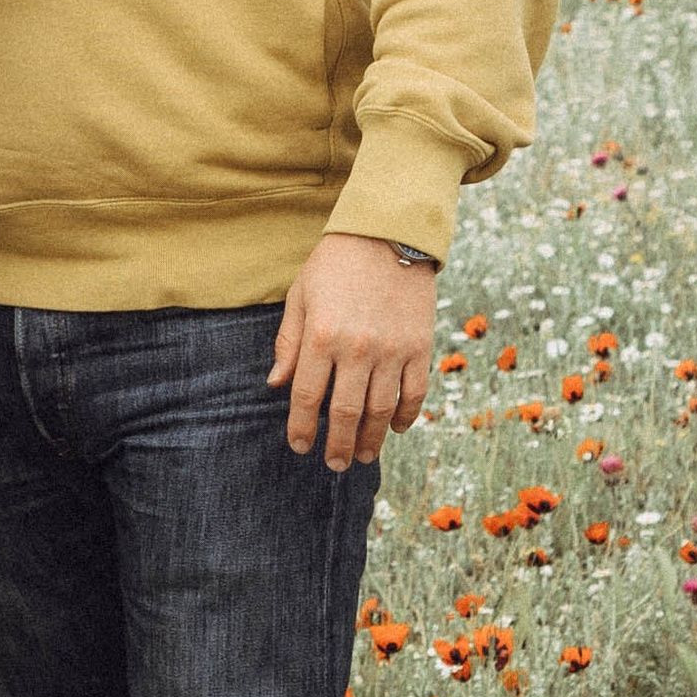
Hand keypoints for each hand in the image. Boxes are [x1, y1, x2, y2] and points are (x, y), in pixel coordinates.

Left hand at [270, 233, 439, 472]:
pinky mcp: (420, 346)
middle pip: (346, 413)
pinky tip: (396, 428)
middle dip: (338, 445)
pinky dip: (406, 416)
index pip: (308, 398)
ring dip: (372, 440)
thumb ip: (289, 343)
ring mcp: (393, 349)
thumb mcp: (301, 296)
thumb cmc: (336, 263)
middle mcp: (357, 348)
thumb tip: (276, 384)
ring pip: (382, 410)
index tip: (299, 446)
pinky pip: (414, 392)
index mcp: (322, 336)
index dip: (301, 428)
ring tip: (363, 456)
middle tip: (334, 464)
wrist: (388, 232)